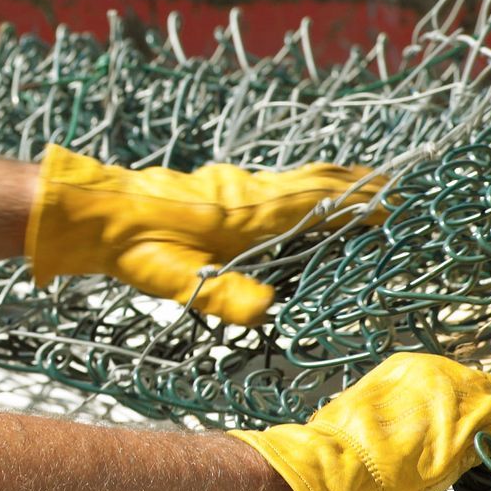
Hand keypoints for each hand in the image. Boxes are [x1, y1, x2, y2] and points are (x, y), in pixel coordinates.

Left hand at [24, 146, 383, 324]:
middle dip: (357, 186)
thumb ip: (221, 294)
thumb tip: (266, 312)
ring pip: (296, 178)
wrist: (95, 212)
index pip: (316, 204)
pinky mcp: (218, 187)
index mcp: (247, 214)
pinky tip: (301, 196)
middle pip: (315, 182)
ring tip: (363, 187)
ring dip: (333, 181)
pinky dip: (304, 183)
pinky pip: (277, 182)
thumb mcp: (175, 278)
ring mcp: (233, 185)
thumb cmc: (136, 246)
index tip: (395, 206)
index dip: (358, 205)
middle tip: (395, 188)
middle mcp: (247, 192)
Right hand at [229, 353, 490, 490]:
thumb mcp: (364, 430)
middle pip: (490, 387)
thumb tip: (393, 450)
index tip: (483, 435)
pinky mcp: (477, 418)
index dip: (475, 410)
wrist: (333, 467)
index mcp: (404, 370)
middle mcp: (435, 370)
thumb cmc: (337, 459)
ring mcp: (458, 391)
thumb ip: (389, 430)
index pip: (457, 384)